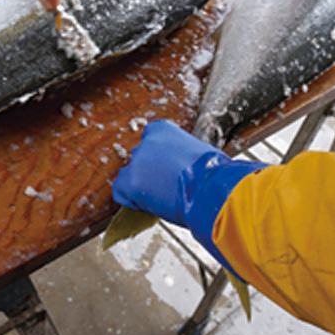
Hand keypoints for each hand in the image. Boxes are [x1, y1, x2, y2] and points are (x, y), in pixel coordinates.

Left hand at [113, 120, 265, 273]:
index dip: (156, 158)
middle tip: (166, 186)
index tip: (165, 169)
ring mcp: (137, 161)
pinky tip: (147, 204)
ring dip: (142, 185)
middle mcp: (146, 142)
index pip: (149, 140)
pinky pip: (120, 191)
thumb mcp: (198, 152)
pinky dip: (131, 200)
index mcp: (162, 129)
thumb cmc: (213, 173)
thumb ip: (179, 154)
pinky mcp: (131, 182)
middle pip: (140, 158)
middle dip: (149, 172)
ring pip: (130, 175)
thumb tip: (180, 165)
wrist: (214, 188)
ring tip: (161, 197)